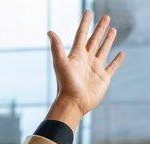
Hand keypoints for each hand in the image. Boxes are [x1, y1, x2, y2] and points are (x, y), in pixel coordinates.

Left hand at [46, 10, 125, 130]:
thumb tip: (49, 32)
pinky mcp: (103, 78)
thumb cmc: (66, 84)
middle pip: (94, 40)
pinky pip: (112, 66)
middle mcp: (86, 60)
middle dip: (99, 29)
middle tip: (105, 17)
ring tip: (112, 29)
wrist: (73, 103)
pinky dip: (117, 60)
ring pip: (103, 50)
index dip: (85, 23)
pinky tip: (121, 53)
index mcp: (77, 55)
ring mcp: (95, 68)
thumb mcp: (61, 63)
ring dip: (108, 40)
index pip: (82, 35)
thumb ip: (57, 47)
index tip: (88, 12)